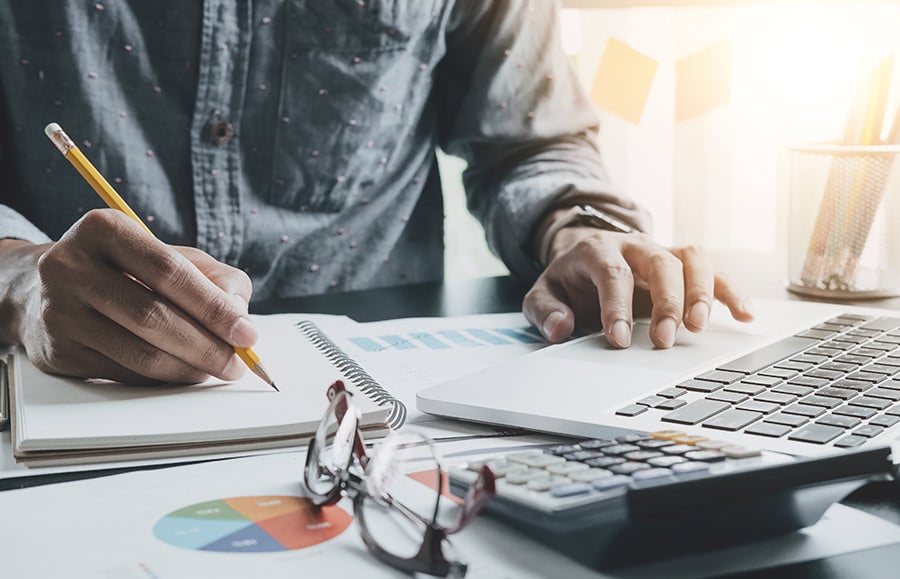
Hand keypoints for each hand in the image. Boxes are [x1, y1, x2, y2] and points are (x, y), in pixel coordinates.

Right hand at [0, 209, 256, 384]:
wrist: (45, 288)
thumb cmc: (125, 269)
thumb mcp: (169, 255)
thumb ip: (215, 277)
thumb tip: (239, 315)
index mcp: (104, 229)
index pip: (168, 272)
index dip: (213, 307)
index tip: (247, 333)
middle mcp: (72, 267)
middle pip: (153, 316)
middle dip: (207, 346)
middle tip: (237, 363)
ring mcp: (60, 311)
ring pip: (139, 353)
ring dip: (189, 368)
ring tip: (216, 369)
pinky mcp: (58, 351)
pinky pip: (124, 374)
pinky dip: (163, 378)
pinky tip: (183, 372)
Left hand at [522, 226, 753, 348]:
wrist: (585, 254)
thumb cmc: (570, 280)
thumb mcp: (543, 293)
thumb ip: (545, 311)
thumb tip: (559, 328)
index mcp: (599, 251)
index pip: (613, 273)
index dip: (616, 306)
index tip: (618, 340)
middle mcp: (635, 246)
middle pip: (659, 263)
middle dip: (666, 301)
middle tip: (664, 339)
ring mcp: (663, 252)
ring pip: (692, 259)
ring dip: (701, 293)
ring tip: (699, 327)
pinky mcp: (684, 264)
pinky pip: (714, 270)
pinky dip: (731, 291)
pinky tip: (745, 315)